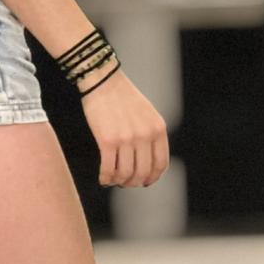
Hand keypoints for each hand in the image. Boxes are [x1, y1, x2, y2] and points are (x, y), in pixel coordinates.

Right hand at [79, 65, 169, 187]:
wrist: (103, 80)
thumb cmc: (122, 96)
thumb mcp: (147, 113)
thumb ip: (151, 133)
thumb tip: (147, 161)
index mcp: (158, 129)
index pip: (160, 164)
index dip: (152, 178)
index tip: (144, 181)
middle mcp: (144, 135)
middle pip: (143, 172)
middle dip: (133, 182)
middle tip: (125, 182)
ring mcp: (126, 139)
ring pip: (125, 174)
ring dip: (118, 181)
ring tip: (112, 180)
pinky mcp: (107, 140)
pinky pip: (108, 168)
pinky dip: (105, 177)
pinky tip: (103, 178)